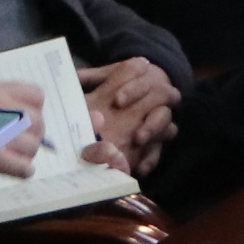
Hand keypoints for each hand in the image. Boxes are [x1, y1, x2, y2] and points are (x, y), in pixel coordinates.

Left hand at [78, 57, 177, 173]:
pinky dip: (150, 159)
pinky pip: (158, 151)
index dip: (133, 90)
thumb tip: (76, 75)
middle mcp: (157, 99)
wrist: (132, 101)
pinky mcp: (155, 143)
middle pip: (163, 102)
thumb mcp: (106, 78)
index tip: (117, 100)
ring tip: (139, 141)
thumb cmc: (118, 87)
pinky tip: (139, 168)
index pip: (146, 83)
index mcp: (144, 80)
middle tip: (136, 131)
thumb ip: (94, 77)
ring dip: (154, 131)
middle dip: (150, 115)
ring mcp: (158, 122)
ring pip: (167, 125)